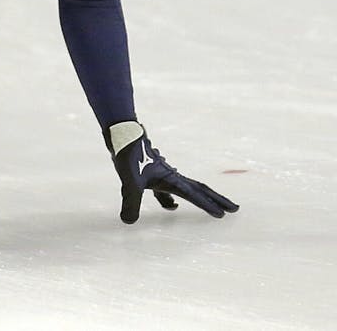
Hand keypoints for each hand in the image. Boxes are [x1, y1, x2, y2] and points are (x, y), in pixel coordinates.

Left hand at [104, 121, 237, 223]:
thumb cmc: (129, 156)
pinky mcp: (152, 173)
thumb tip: (129, 221)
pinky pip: (167, 189)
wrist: (123, 135)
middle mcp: (171, 177)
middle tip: (234, 208)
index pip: (194, 195)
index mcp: (171, 180)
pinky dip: (171, 199)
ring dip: (198, 199)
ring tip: (210, 208)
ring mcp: (163, 174)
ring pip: (185, 189)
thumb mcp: (130, 182)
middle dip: (216, 200)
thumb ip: (131, 202)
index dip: (208, 205)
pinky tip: (170, 206)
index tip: (223, 214)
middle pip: (199, 189)